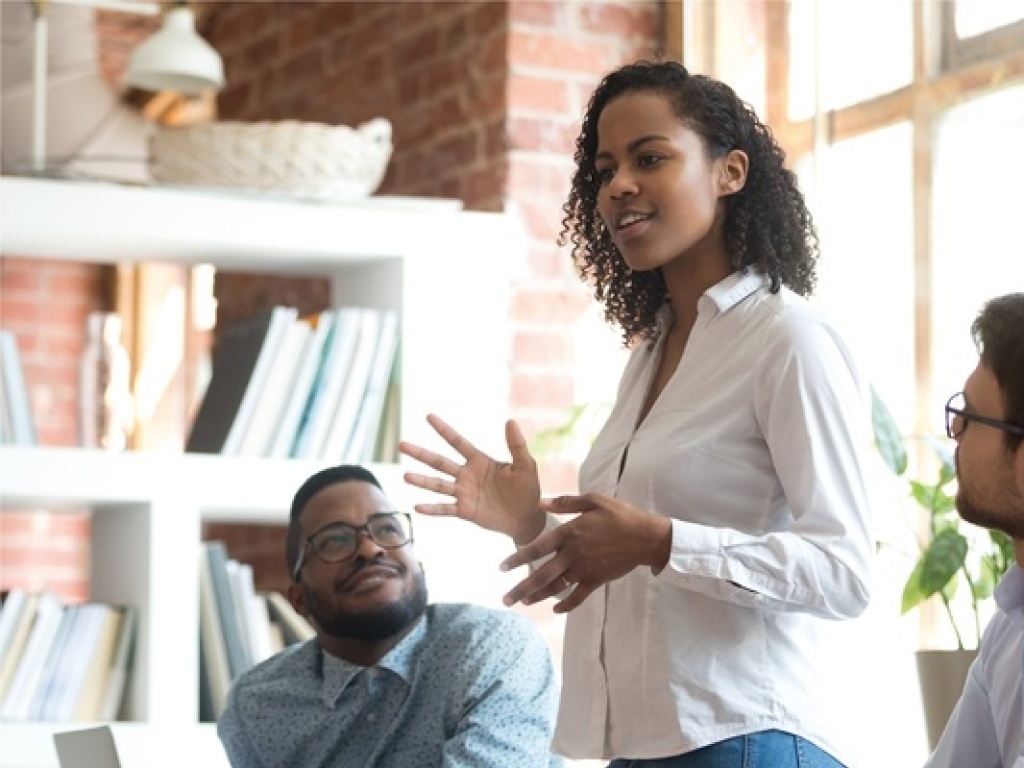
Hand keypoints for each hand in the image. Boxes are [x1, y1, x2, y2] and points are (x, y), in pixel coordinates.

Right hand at [399, 414, 545, 543]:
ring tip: (405, 476)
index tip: (428, 416)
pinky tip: (417, 507)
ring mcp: (464, 493)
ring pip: (438, 485)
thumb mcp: (525, 465)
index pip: (458, 442)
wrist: (527, 517)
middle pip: (440, 462)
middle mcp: (467, 475)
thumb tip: (511, 421)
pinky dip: (432, 509)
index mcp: (479, 461)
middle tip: (401, 444)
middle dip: (421, 454)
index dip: (444, 430)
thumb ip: (517, 445)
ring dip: (422, 481)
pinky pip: (445, 509)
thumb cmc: (527, 489)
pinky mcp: (465, 511)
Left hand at [499, 493, 672, 612]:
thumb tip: (541, 503)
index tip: (502, 568)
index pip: (537, 548)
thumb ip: (566, 502)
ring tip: (523, 603)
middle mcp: (573, 554)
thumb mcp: (594, 500)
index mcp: (570, 533)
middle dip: (521, 589)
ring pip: (556, 587)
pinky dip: (566, 605)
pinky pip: (578, 596)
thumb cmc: (620, 515)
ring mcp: (585, 569)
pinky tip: (555, 610)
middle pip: (541, 574)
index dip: (517, 559)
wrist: (647, 537)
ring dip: (538, 597)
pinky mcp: (597, 580)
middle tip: (505, 600)